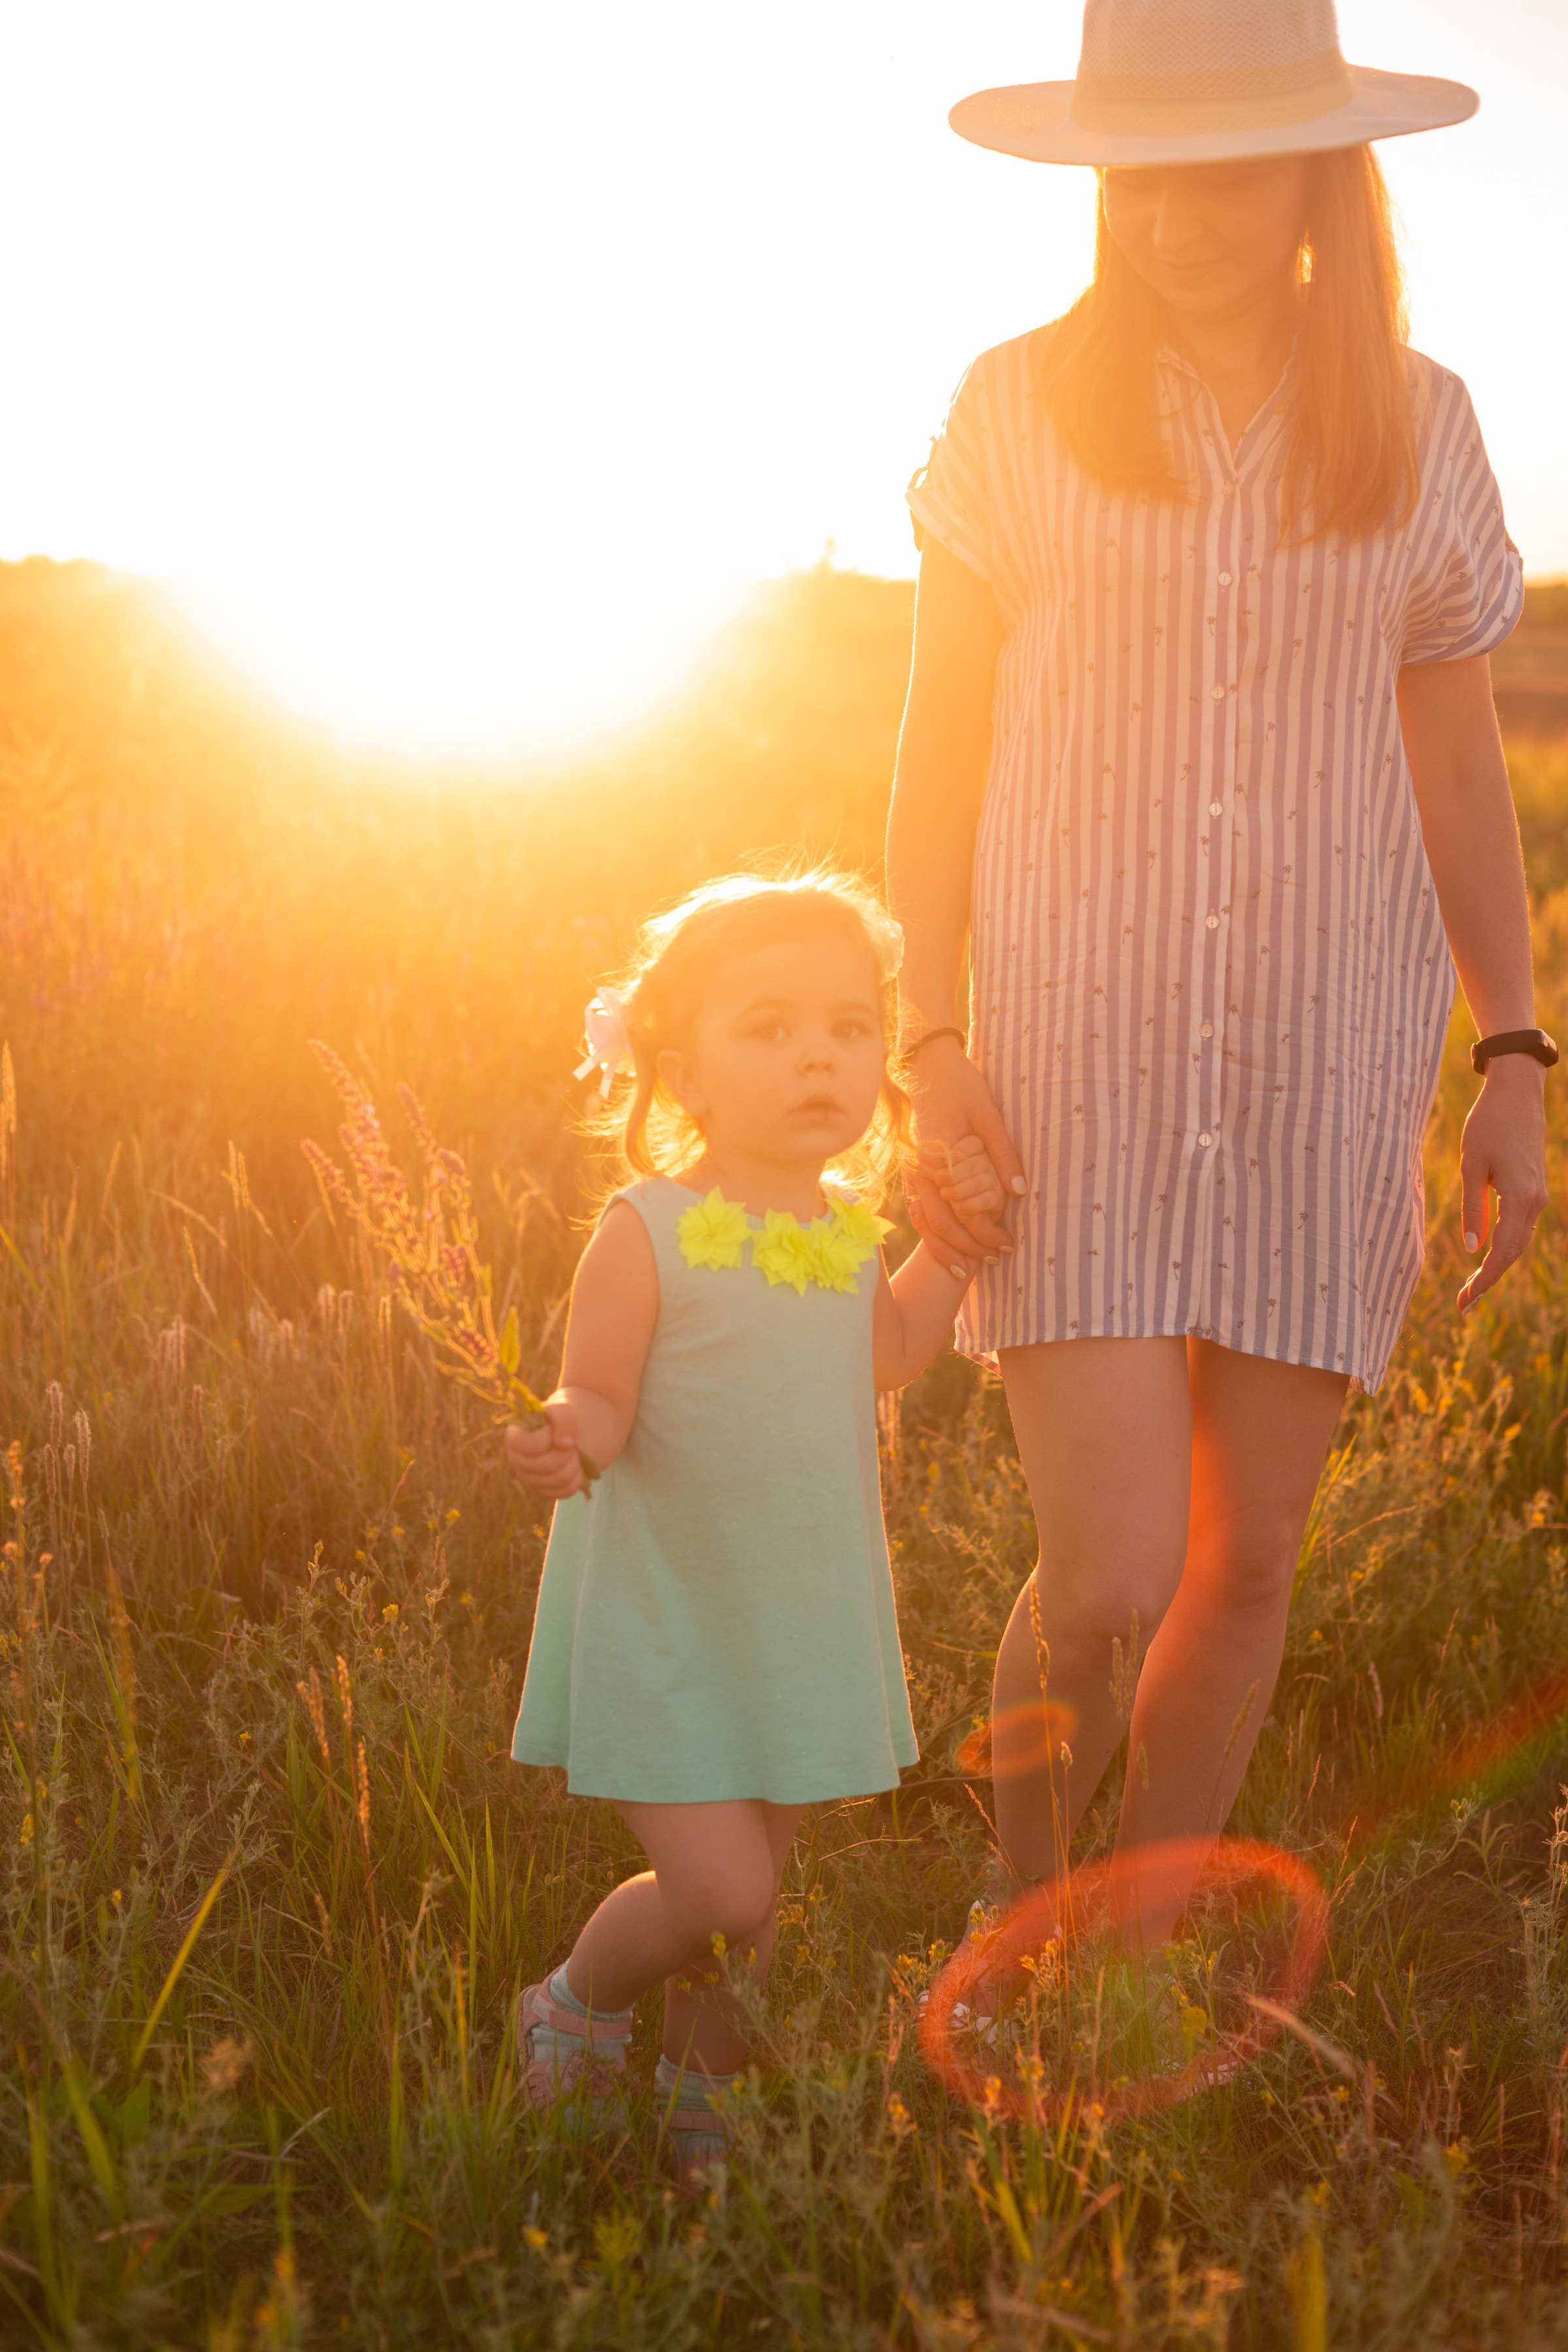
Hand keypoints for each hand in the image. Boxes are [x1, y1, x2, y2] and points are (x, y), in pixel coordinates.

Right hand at [505, 1395, 584, 1498]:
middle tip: (570, 1443)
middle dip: (567, 1452)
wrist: (565, 1436)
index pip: (531, 1445)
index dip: (550, 1437)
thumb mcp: (561, 1409)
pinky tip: (574, 1466)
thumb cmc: (558, 1422)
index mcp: (514, 1438)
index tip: (554, 1429)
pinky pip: (566, 1491)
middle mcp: (517, 1461)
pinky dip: (577, 1477)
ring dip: (574, 1464)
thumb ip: (562, 1417)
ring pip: (559, 1479)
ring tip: (573, 1453)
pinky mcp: (543, 1491)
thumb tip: (565, 1443)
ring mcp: (529, 1479)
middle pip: (549, 1464)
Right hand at [902, 1036, 1025, 1256]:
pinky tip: (947, 1250)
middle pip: (940, 1223)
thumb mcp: (989, 1114)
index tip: (1008, 1244)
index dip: (984, 1232)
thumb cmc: (962, 1087)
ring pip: (924, 1222)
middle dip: (967, 1248)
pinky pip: (918, 1212)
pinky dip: (931, 1235)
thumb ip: (1003, 1153)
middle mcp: (919, 1168)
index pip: (961, 1207)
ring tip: (967, 1271)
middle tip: (996, 1260)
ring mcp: (911, 1172)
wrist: (927, 1068)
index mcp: (939, 1154)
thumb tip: (1019, 1191)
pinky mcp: (911, 1173)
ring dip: (945, 1249)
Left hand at [1457, 1056, 1548, 1313]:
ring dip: (1497, 1264)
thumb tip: (1472, 1249)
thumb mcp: (1471, 1166)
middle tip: (1463, 1304)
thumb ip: (1473, 1208)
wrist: (1516, 1092)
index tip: (1465, 1302)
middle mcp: (1535, 1200)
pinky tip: (1486, 1255)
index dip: (1484, 1279)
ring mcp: (1538, 1194)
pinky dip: (1504, 1244)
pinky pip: (1520, 1224)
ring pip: (1519, 1240)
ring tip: (1471, 1286)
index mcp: (1520, 1197)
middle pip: (1514, 1252)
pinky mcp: (1533, 1186)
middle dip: (1489, 1279)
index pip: (1503, 1252)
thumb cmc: (1488, 1124)